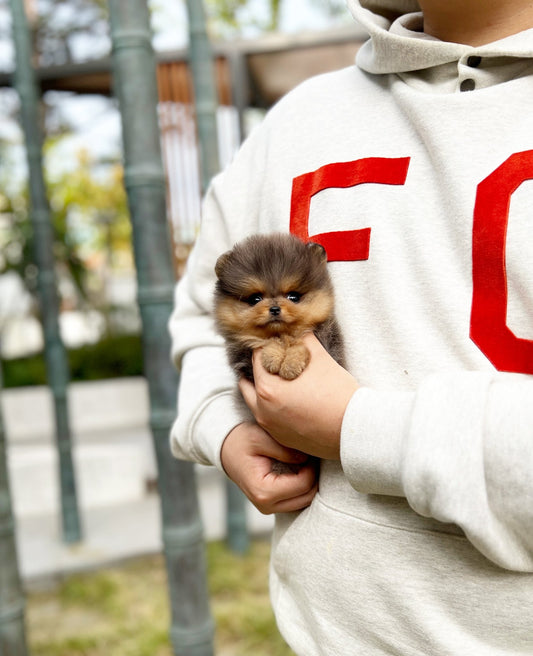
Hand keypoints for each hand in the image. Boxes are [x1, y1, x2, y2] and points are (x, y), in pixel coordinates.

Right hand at [220, 422, 317, 513]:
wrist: (226, 449)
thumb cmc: (242, 440)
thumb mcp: (260, 437)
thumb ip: (285, 449)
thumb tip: (306, 459)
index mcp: (263, 492)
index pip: (304, 484)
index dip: (312, 466)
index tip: (307, 449)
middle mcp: (266, 506)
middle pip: (308, 496)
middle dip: (313, 474)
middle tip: (308, 453)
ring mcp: (270, 508)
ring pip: (305, 499)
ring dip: (310, 480)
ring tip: (303, 458)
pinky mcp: (274, 505)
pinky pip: (298, 498)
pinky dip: (303, 484)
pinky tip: (298, 467)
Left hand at [239, 333, 357, 459]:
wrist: (354, 429)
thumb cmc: (338, 394)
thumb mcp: (320, 358)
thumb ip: (303, 339)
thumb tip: (297, 329)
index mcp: (267, 388)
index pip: (258, 357)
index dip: (270, 346)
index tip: (281, 343)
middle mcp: (262, 409)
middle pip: (253, 379)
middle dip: (265, 366)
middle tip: (282, 359)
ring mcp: (270, 426)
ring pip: (256, 400)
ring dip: (265, 386)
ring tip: (283, 379)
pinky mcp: (280, 437)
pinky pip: (268, 416)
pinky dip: (272, 406)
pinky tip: (291, 398)